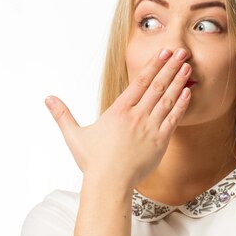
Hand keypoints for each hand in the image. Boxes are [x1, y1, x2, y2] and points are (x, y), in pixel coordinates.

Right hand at [44, 47, 191, 184]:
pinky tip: (187, 93)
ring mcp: (150, 128)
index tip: (163, 53)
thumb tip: (48, 98)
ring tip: (188, 68)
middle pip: (157, 86)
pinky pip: (173, 119)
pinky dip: (181, 105)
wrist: (109, 183)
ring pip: (167, 100)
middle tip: (181, 52)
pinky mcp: (159, 142)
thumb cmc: (93, 162)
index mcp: (118, 111)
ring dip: (178, 82)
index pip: (139, 82)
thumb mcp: (74, 135)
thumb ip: (62, 115)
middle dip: (170, 67)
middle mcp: (136, 116)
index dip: (153, 65)